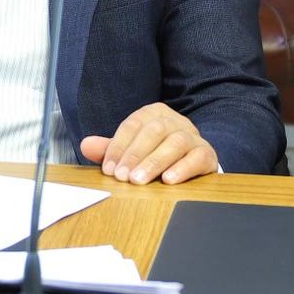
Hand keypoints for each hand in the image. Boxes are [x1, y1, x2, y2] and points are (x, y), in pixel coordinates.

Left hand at [80, 102, 217, 184]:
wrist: (193, 159)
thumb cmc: (158, 153)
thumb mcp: (132, 150)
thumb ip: (111, 148)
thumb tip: (86, 145)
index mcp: (154, 113)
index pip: (133, 125)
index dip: (119, 146)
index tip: (108, 169)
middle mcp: (174, 121)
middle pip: (154, 131)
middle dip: (135, 155)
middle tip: (122, 177)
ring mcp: (193, 136)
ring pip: (175, 143)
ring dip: (155, 162)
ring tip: (140, 180)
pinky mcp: (207, 154)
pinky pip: (197, 157)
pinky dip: (182, 168)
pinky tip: (168, 180)